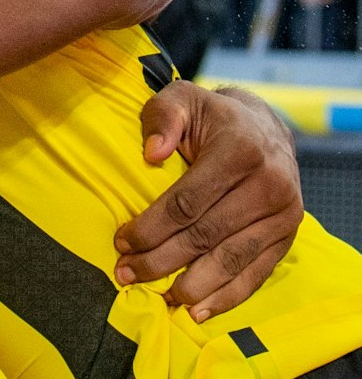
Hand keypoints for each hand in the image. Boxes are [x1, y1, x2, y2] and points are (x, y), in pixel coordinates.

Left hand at [115, 83, 300, 318]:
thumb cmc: (211, 117)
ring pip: (231, 259)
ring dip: (192, 285)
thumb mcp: (181, 99)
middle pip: (205, 234)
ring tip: (158, 297)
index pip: (187, 201)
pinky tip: (199, 310)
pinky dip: (228, 296)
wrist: (264, 128)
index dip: (151, 226)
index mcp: (239, 151)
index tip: (121, 242)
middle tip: (126, 273)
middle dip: (161, 259)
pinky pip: (256, 273)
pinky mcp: (287, 236)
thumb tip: (150, 153)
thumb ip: (162, 118)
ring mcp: (282, 215)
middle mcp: (268, 185)